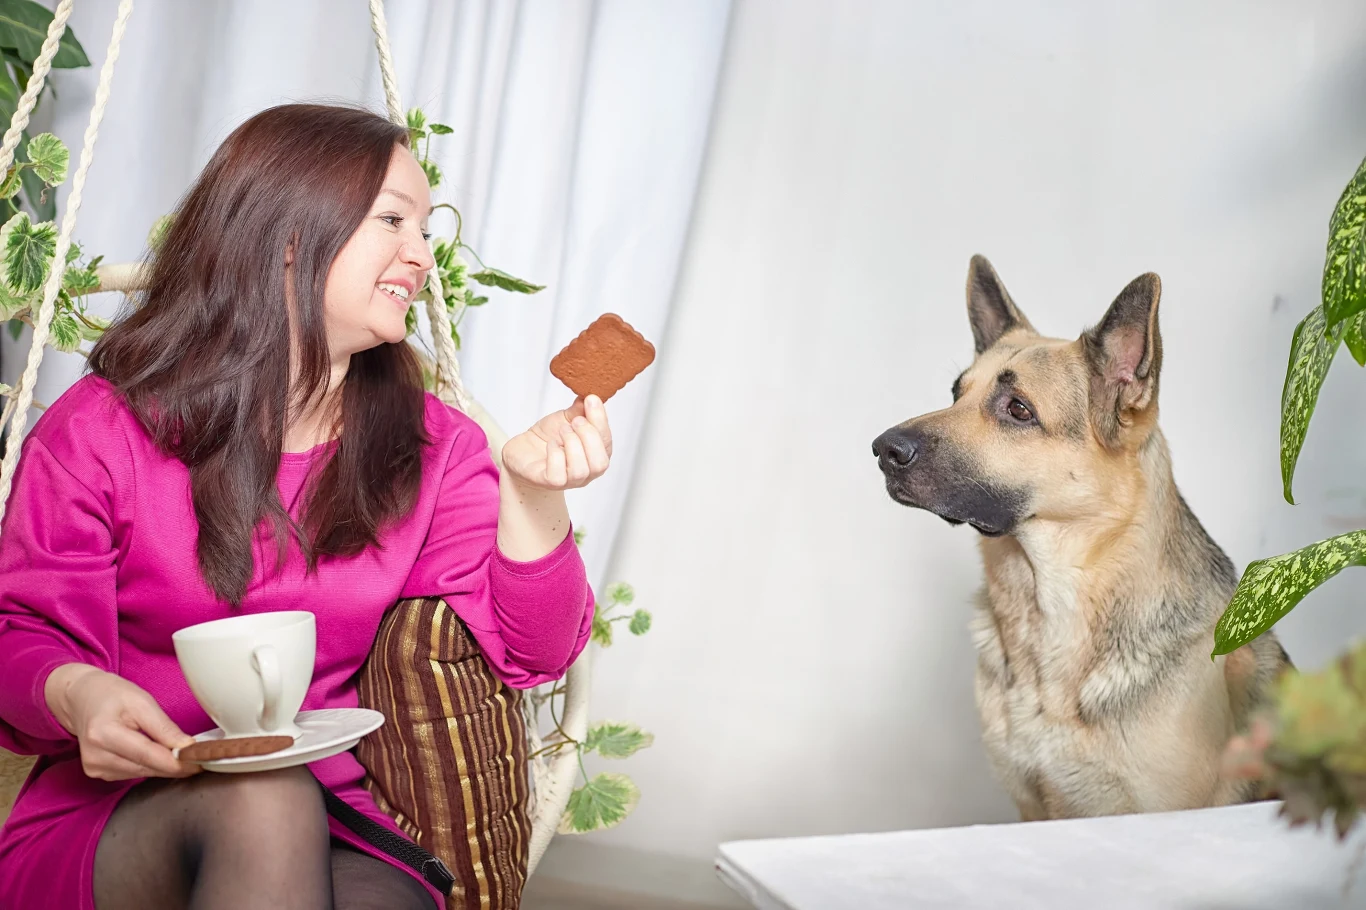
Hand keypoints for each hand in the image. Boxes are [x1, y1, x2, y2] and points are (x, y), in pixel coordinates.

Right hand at [46, 663, 199, 780]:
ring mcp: (94, 767)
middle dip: (175, 765)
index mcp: (103, 733)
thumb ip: (164, 727)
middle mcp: (95, 756)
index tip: (200, 762)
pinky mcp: (97, 773)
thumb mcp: (142, 701)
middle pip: (146, 767)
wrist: (82, 698)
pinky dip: (149, 766)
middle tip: (200, 759)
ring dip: (163, 767)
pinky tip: (156, 755)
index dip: (177, 762)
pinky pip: (133, 774)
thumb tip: (187, 748)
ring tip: (181, 755)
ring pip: (142, 773)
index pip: (148, 755)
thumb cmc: (111, 695)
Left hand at [500, 395, 612, 490]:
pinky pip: (558, 475)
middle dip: (588, 436)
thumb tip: (591, 397)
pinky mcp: (549, 482)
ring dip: (572, 444)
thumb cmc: (549, 437)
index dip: (600, 420)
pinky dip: (555, 454)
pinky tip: (551, 444)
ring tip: (562, 431)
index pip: (606, 441)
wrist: (524, 450)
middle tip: (574, 421)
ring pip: (580, 470)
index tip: (591, 399)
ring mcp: (569, 481)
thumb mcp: (567, 419)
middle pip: (600, 463)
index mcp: (596, 454)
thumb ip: (581, 411)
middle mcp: (587, 472)